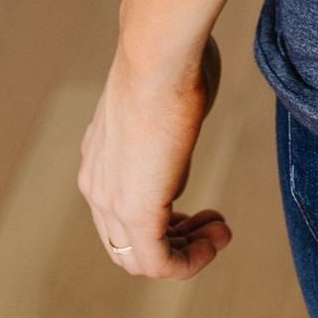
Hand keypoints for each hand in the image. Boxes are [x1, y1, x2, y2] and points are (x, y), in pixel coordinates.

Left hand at [79, 33, 231, 278]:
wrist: (159, 54)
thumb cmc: (171, 61)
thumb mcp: (167, 102)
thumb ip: (170, 128)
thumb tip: (182, 130)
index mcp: (99, 157)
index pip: (120, 211)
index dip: (163, 217)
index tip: (199, 207)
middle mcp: (96, 184)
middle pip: (127, 241)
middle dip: (176, 238)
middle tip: (214, 222)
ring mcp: (111, 201)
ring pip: (141, 258)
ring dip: (187, 252)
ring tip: (220, 232)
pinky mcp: (136, 212)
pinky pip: (159, 263)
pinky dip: (190, 262)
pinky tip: (216, 241)